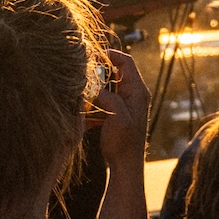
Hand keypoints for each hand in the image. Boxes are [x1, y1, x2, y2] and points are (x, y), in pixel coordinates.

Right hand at [95, 47, 150, 161]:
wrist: (126, 165)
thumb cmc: (124, 143)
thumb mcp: (117, 117)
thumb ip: (109, 97)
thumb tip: (94, 86)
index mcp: (137, 91)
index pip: (127, 62)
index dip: (111, 55)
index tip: (94, 54)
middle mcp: (134, 94)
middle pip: (116, 72)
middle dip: (99, 70)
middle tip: (84, 69)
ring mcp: (126, 104)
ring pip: (109, 86)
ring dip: (96, 85)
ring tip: (81, 85)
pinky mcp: (118, 113)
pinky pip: (105, 99)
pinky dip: (95, 99)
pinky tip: (84, 106)